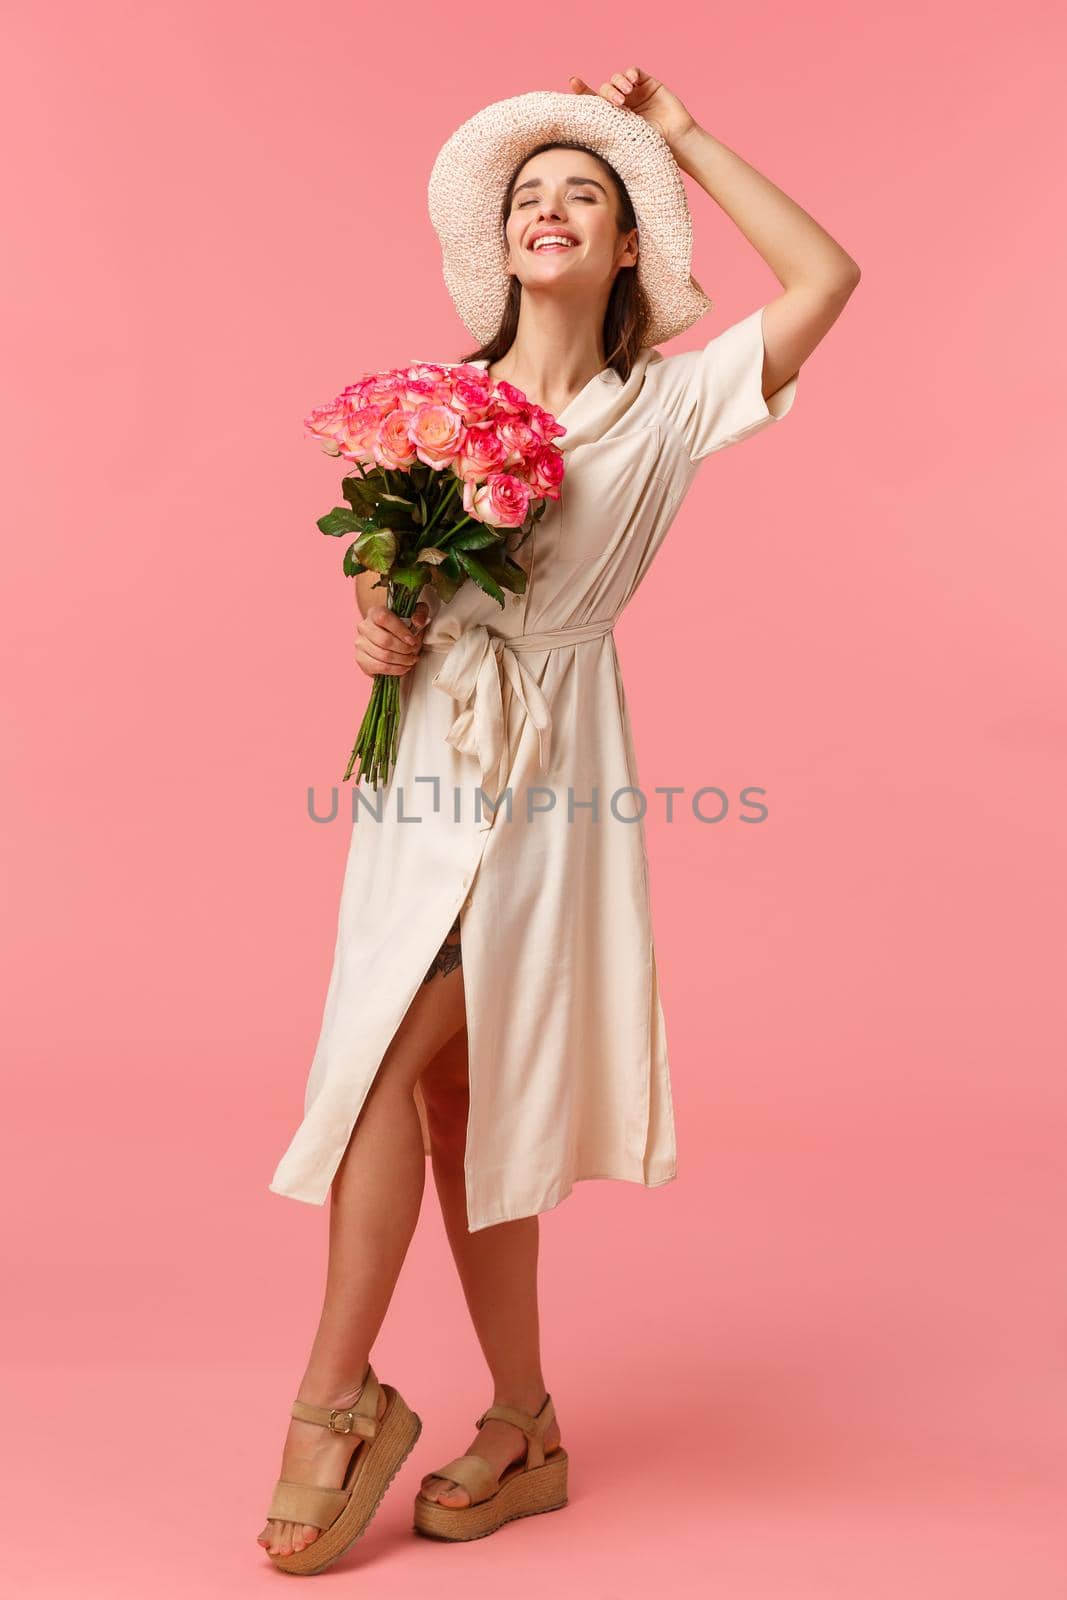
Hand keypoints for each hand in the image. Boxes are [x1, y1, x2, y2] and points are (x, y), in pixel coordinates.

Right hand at [355, 600, 429, 678]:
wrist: (388, 636)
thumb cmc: (402, 625)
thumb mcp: (414, 614)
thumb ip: (419, 614)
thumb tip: (417, 621)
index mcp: (375, 612)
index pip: (384, 618)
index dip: (400, 630)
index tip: (412, 640)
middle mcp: (364, 627)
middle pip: (384, 640)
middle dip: (404, 649)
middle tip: (414, 651)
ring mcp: (360, 643)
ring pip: (383, 656)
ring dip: (401, 660)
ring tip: (411, 659)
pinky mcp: (361, 659)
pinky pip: (379, 667)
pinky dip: (394, 670)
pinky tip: (403, 667)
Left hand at [567, 67, 696, 150]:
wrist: (674, 140)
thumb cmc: (649, 146)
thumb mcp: (621, 139)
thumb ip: (604, 129)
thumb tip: (579, 129)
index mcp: (612, 119)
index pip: (593, 102)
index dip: (582, 91)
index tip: (573, 82)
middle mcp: (622, 104)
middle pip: (605, 89)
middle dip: (608, 92)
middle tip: (617, 103)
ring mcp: (635, 93)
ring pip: (617, 78)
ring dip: (618, 83)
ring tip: (626, 94)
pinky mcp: (648, 84)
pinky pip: (633, 72)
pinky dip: (630, 73)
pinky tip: (632, 82)